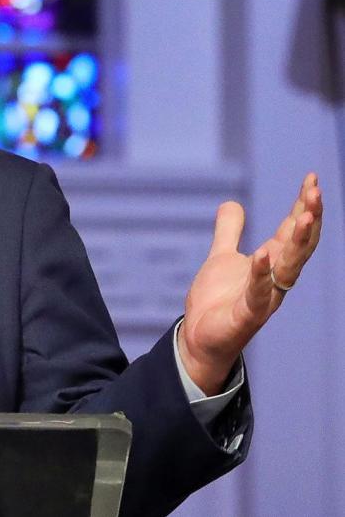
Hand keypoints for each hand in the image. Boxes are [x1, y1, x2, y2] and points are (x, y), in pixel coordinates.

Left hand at [178, 172, 322, 393]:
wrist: (199, 337)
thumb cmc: (218, 300)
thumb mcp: (222, 257)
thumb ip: (229, 232)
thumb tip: (232, 204)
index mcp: (272, 264)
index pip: (293, 231)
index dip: (303, 206)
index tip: (312, 180)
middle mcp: (275, 280)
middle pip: (299, 246)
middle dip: (309, 218)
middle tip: (316, 191)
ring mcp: (264, 298)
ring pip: (289, 268)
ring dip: (297, 243)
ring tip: (303, 216)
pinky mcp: (246, 316)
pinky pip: (258, 294)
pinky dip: (261, 275)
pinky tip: (262, 255)